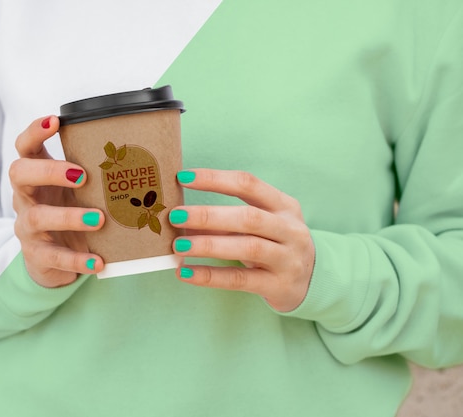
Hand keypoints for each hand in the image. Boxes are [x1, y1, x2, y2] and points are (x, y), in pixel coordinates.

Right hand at [10, 116, 104, 286]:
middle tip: (82, 175)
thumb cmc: (74, 213)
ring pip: (37, 217)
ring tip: (99, 219)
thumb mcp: (81, 192)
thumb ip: (100, 175)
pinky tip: (98, 262)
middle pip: (20, 173)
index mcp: (37, 176)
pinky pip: (53, 257)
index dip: (34, 131)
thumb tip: (155, 153)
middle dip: (50, 171)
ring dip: (69, 216)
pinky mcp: (37, 255)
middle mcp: (26, 197)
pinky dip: (77, 259)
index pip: (25, 146)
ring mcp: (28, 227)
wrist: (53, 261)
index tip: (55, 120)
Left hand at [169, 169, 314, 311]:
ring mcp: (287, 258)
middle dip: (208, 215)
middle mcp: (290, 229)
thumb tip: (180, 217)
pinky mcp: (279, 286)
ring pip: (247, 247)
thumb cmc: (276, 245)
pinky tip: (185, 273)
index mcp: (284, 205)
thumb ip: (226, 220)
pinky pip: (241, 279)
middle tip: (175, 216)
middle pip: (248, 217)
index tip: (183, 177)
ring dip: (209, 245)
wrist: (314, 281)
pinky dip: (210, 276)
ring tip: (178, 246)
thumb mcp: (260, 226)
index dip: (215, 179)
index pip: (248, 184)